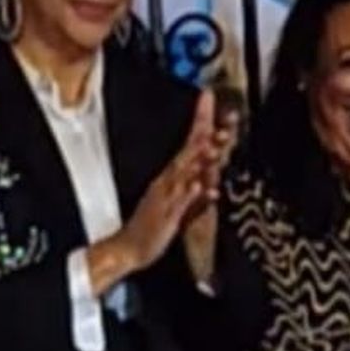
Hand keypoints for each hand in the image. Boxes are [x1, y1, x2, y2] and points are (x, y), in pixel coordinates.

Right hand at [100, 94, 219, 285]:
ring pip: (185, 175)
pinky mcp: (166, 216)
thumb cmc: (151, 225)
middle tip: (222, 122)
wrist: (127, 248)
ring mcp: (167, 198)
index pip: (189, 143)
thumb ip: (194, 186)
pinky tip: (199, 185)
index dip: (202, 123)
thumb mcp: (176, 201)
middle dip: (206, 137)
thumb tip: (210, 174)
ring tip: (212, 148)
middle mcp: (168, 181)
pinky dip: (190, 194)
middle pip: (189, 153)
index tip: (212, 102)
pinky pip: (180, 204)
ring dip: (199, 161)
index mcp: (171, 176)